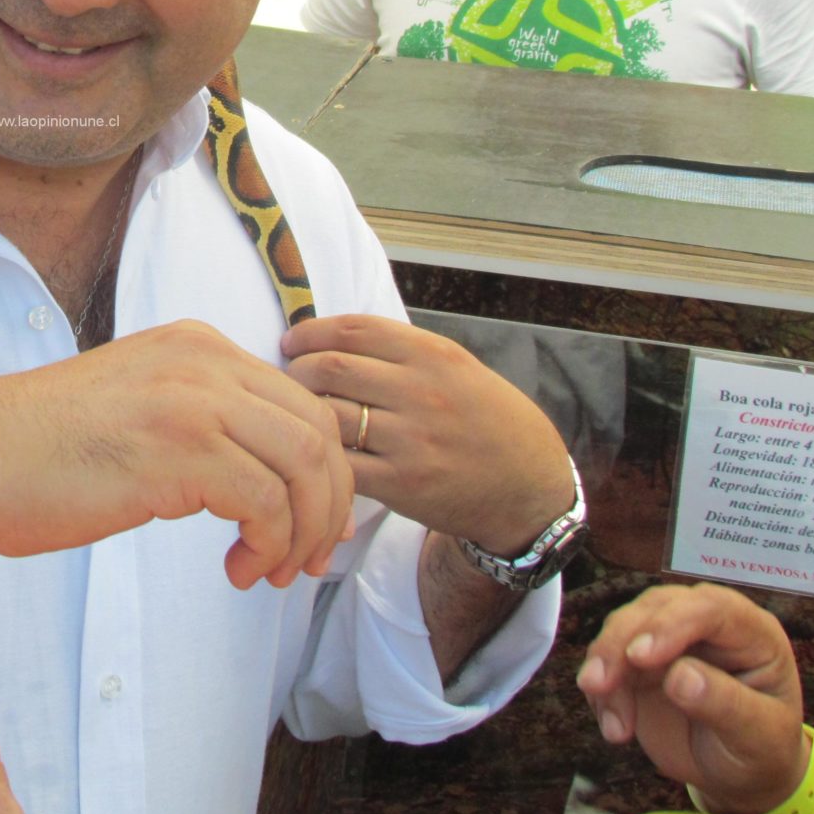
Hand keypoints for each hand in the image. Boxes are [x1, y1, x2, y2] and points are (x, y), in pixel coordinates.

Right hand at [0, 320, 355, 591]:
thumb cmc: (37, 451)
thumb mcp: (136, 406)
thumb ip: (198, 419)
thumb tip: (255, 477)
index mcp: (196, 346)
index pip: (301, 403)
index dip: (323, 473)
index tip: (309, 528)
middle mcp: (204, 361)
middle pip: (319, 431)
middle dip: (328, 506)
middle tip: (306, 561)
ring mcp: (193, 401)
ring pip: (305, 466)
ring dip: (303, 534)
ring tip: (269, 572)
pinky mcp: (179, 450)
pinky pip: (267, 502)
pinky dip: (268, 545)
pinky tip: (236, 570)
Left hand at [281, 314, 571, 554]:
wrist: (528, 484)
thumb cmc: (484, 418)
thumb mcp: (454, 366)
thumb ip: (399, 351)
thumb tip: (325, 338)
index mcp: (433, 354)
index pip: (352, 330)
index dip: (310, 332)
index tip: (292, 342)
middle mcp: (422, 392)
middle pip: (331, 368)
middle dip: (296, 371)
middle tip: (285, 379)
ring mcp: (412, 439)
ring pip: (330, 415)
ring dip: (303, 414)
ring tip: (295, 415)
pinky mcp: (402, 484)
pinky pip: (341, 463)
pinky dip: (321, 456)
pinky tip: (315, 452)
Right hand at [577, 582, 809, 813]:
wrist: (738, 774)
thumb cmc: (762, 749)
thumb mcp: (758, 736)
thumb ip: (725, 704)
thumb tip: (678, 677)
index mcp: (750, 632)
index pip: (709, 609)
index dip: (671, 625)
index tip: (640, 657)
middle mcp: (705, 624)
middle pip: (654, 609)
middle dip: (620, 643)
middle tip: (598, 686)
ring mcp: (667, 639)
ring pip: (622, 628)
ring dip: (605, 668)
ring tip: (615, 729)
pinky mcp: (637, 661)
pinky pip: (607, 661)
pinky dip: (601, 695)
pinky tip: (616, 732)